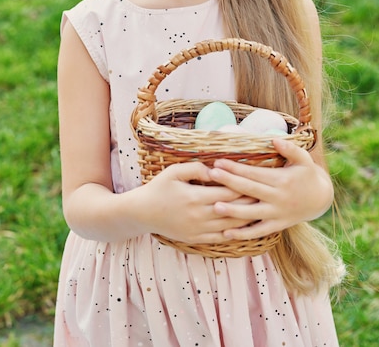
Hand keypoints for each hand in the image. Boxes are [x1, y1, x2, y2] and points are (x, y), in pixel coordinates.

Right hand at [141, 161, 256, 243]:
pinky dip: (235, 233)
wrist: (142, 214)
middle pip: (233, 210)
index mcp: (195, 198)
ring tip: (261, 211)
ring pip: (230, 226)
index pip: (227, 192)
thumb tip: (215, 168)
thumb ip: (195, 168)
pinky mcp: (196, 239)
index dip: (244, 187)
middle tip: (266, 195)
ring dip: (247, 219)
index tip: (257, 180)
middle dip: (250, 202)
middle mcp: (199, 216)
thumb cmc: (158, 188)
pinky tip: (245, 227)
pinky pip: (221, 238)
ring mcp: (199, 230)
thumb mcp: (173, 172)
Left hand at [208, 138, 333, 239]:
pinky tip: (226, 233)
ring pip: (252, 213)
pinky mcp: (277, 226)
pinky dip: (243, 234)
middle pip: (250, 190)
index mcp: (282, 180)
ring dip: (233, 211)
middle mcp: (278, 198)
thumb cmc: (307, 174)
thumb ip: (290, 149)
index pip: (254, 173)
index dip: (236, 168)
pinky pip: (259, 231)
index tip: (219, 162)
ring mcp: (277, 214)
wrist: (321, 199)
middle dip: (229, 182)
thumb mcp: (304, 159)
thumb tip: (274, 140)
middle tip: (211, 175)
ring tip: (215, 206)